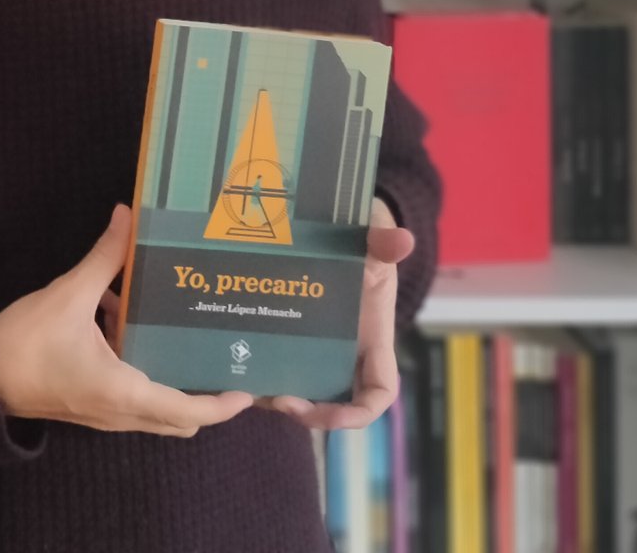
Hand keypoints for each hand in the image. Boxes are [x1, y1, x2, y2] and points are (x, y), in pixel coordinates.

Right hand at [0, 204, 256, 437]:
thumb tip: (126, 216)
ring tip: (191, 339)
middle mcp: (122, 412)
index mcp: (124, 391)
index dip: (222, 405)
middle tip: (225, 360)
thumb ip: (103, 258)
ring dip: (175, 382)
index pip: (188, 411)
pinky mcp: (91, 403)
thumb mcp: (68, 294)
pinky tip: (132, 324)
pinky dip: (145, 371)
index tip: (249, 388)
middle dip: (207, 398)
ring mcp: (105, 413)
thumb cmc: (26, 343)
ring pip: (156, 409)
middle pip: (179, 419)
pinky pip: (132, 396)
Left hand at [259, 197, 413, 430]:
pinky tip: (232, 367)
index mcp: (370, 338)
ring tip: (247, 387)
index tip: (333, 416)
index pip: (377, 392)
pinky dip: (254, 372)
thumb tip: (404, 240)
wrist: (331, 220)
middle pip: (332, 401)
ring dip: (275, 395)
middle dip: (308, 412)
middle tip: (278, 399)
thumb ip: (383, 240)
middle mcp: (343, 350)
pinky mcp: (284, 331)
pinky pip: (270, 363)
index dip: (359, 413)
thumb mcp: (371, 234)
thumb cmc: (359, 235)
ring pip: (297, 386)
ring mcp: (312, 344)